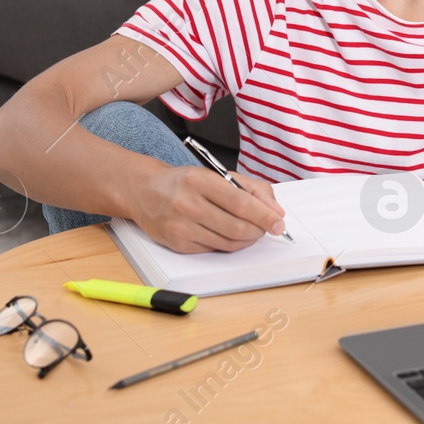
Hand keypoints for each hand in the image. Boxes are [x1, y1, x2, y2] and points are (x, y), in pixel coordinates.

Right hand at [125, 165, 286, 253]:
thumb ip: (251, 188)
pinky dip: (228, 244)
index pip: (241, 204)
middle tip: (267, 228)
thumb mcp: (217, 174)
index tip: (279, 223)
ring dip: (247, 240)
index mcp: (200, 180)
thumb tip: (275, 211)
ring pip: (228, 242)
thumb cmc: (185, 182)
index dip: (264, 216)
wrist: (144, 191)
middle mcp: (188, 204)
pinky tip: (228, 234)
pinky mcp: (177, 244)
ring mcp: (181, 226)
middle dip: (259, 230)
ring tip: (250, 231)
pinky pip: (214, 249)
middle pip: (237, 227)